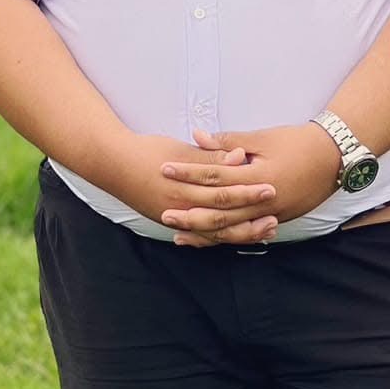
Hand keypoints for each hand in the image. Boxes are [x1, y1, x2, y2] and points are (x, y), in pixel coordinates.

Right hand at [108, 134, 279, 243]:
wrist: (113, 164)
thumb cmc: (147, 151)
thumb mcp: (181, 149)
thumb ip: (211, 157)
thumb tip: (240, 156)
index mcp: (185, 186)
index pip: (224, 191)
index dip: (249, 191)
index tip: (272, 187)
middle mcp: (181, 207)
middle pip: (223, 216)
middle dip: (250, 216)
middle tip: (276, 215)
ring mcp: (175, 218)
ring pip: (214, 232)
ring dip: (240, 233)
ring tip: (264, 231)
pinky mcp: (171, 222)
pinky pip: (199, 236)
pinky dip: (219, 239)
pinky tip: (234, 238)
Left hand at [161, 124, 340, 246]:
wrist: (334, 159)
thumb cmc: (298, 142)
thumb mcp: (263, 138)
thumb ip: (229, 141)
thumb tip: (197, 136)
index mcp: (258, 177)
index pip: (215, 177)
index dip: (189, 173)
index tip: (166, 169)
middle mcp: (263, 201)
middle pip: (220, 211)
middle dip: (190, 212)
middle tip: (163, 211)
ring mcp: (270, 215)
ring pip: (232, 229)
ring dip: (204, 232)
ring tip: (179, 233)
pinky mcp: (276, 220)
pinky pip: (245, 234)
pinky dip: (226, 237)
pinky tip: (210, 239)